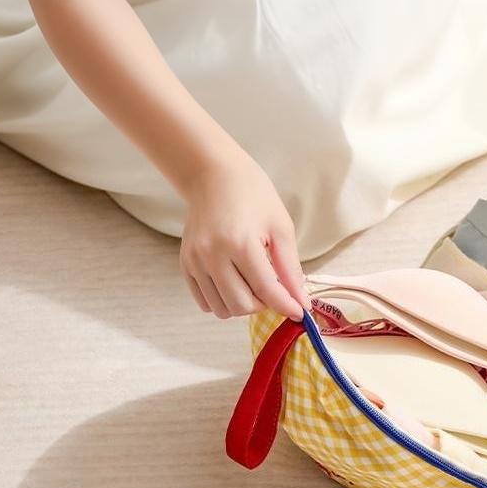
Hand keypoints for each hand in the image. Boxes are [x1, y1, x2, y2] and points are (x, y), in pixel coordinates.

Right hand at [180, 151, 310, 320]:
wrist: (213, 175)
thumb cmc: (252, 196)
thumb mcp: (281, 227)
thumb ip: (291, 269)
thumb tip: (301, 303)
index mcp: (240, 242)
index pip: (267, 290)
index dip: (287, 306)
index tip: (299, 312)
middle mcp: (212, 254)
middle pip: (242, 306)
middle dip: (263, 304)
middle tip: (272, 288)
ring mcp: (195, 261)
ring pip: (222, 310)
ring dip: (242, 305)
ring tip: (251, 283)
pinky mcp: (185, 264)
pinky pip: (205, 302)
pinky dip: (223, 301)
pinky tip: (233, 283)